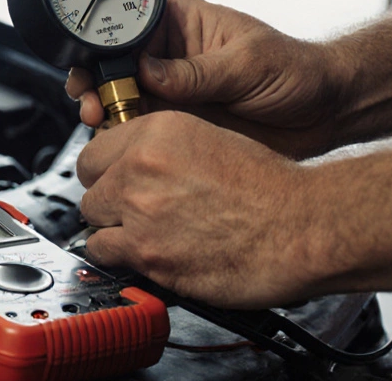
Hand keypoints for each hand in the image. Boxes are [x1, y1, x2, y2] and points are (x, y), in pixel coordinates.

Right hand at [65, 0, 348, 158]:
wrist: (325, 115)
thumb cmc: (296, 72)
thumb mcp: (247, 64)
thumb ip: (196, 71)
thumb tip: (148, 72)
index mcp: (179, 25)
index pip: (128, 31)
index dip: (104, 50)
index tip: (94, 71)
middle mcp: (167, 57)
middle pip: (114, 67)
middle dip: (96, 84)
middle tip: (93, 104)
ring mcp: (169, 93)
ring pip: (119, 101)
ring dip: (106, 113)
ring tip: (103, 124)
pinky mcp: (175, 125)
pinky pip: (138, 131)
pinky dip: (125, 139)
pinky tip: (122, 143)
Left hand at [77, 111, 320, 308]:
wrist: (303, 226)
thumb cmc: (270, 187)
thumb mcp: (208, 138)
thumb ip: (159, 149)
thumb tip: (127, 162)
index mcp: (155, 132)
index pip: (93, 151)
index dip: (105, 170)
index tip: (113, 181)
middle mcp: (140, 168)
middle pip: (89, 188)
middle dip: (108, 201)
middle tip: (133, 211)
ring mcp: (140, 212)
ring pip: (93, 222)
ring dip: (113, 230)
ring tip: (144, 234)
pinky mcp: (148, 254)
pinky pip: (106, 255)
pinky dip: (121, 258)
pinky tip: (146, 254)